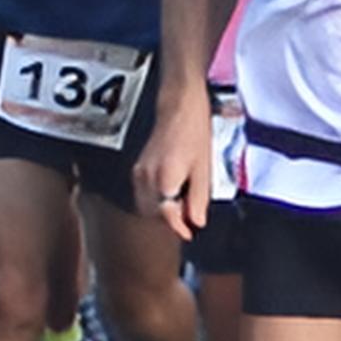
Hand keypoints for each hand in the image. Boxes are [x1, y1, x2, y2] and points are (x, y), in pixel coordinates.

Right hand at [133, 90, 210, 242]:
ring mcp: (139, 173)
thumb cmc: (193, 132)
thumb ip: (198, 199)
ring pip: (148, 204)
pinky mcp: (138, 167)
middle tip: (189, 219)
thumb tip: (197, 222)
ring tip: (183, 205)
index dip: (179, 228)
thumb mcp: (203, 169)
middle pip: (155, 213)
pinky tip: (172, 191)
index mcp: (164, 181)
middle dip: (171, 219)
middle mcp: (146, 180)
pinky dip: (157, 198)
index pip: (167, 217)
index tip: (190, 233)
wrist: (179, 107)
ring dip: (163, 210)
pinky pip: (144, 193)